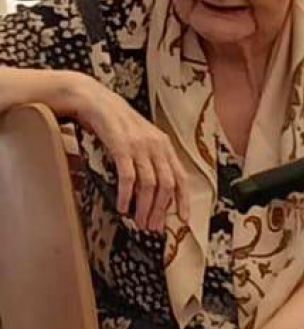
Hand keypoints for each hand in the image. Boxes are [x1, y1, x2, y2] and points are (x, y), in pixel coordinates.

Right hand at [64, 74, 182, 232]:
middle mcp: (157, 145)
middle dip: (160, 210)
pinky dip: (126, 194)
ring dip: (144, 207)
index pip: (181, 177)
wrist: (95, 100)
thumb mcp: (141, 140)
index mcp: (165, 145)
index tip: (183, 220)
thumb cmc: (117, 123)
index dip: (184, 201)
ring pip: (149, 184)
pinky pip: (128, 176)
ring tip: (138, 222)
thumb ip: (150, 161)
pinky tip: (122, 207)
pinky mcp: (121, 146)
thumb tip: (154, 191)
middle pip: (166, 185)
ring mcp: (140, 145)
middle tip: (152, 228)